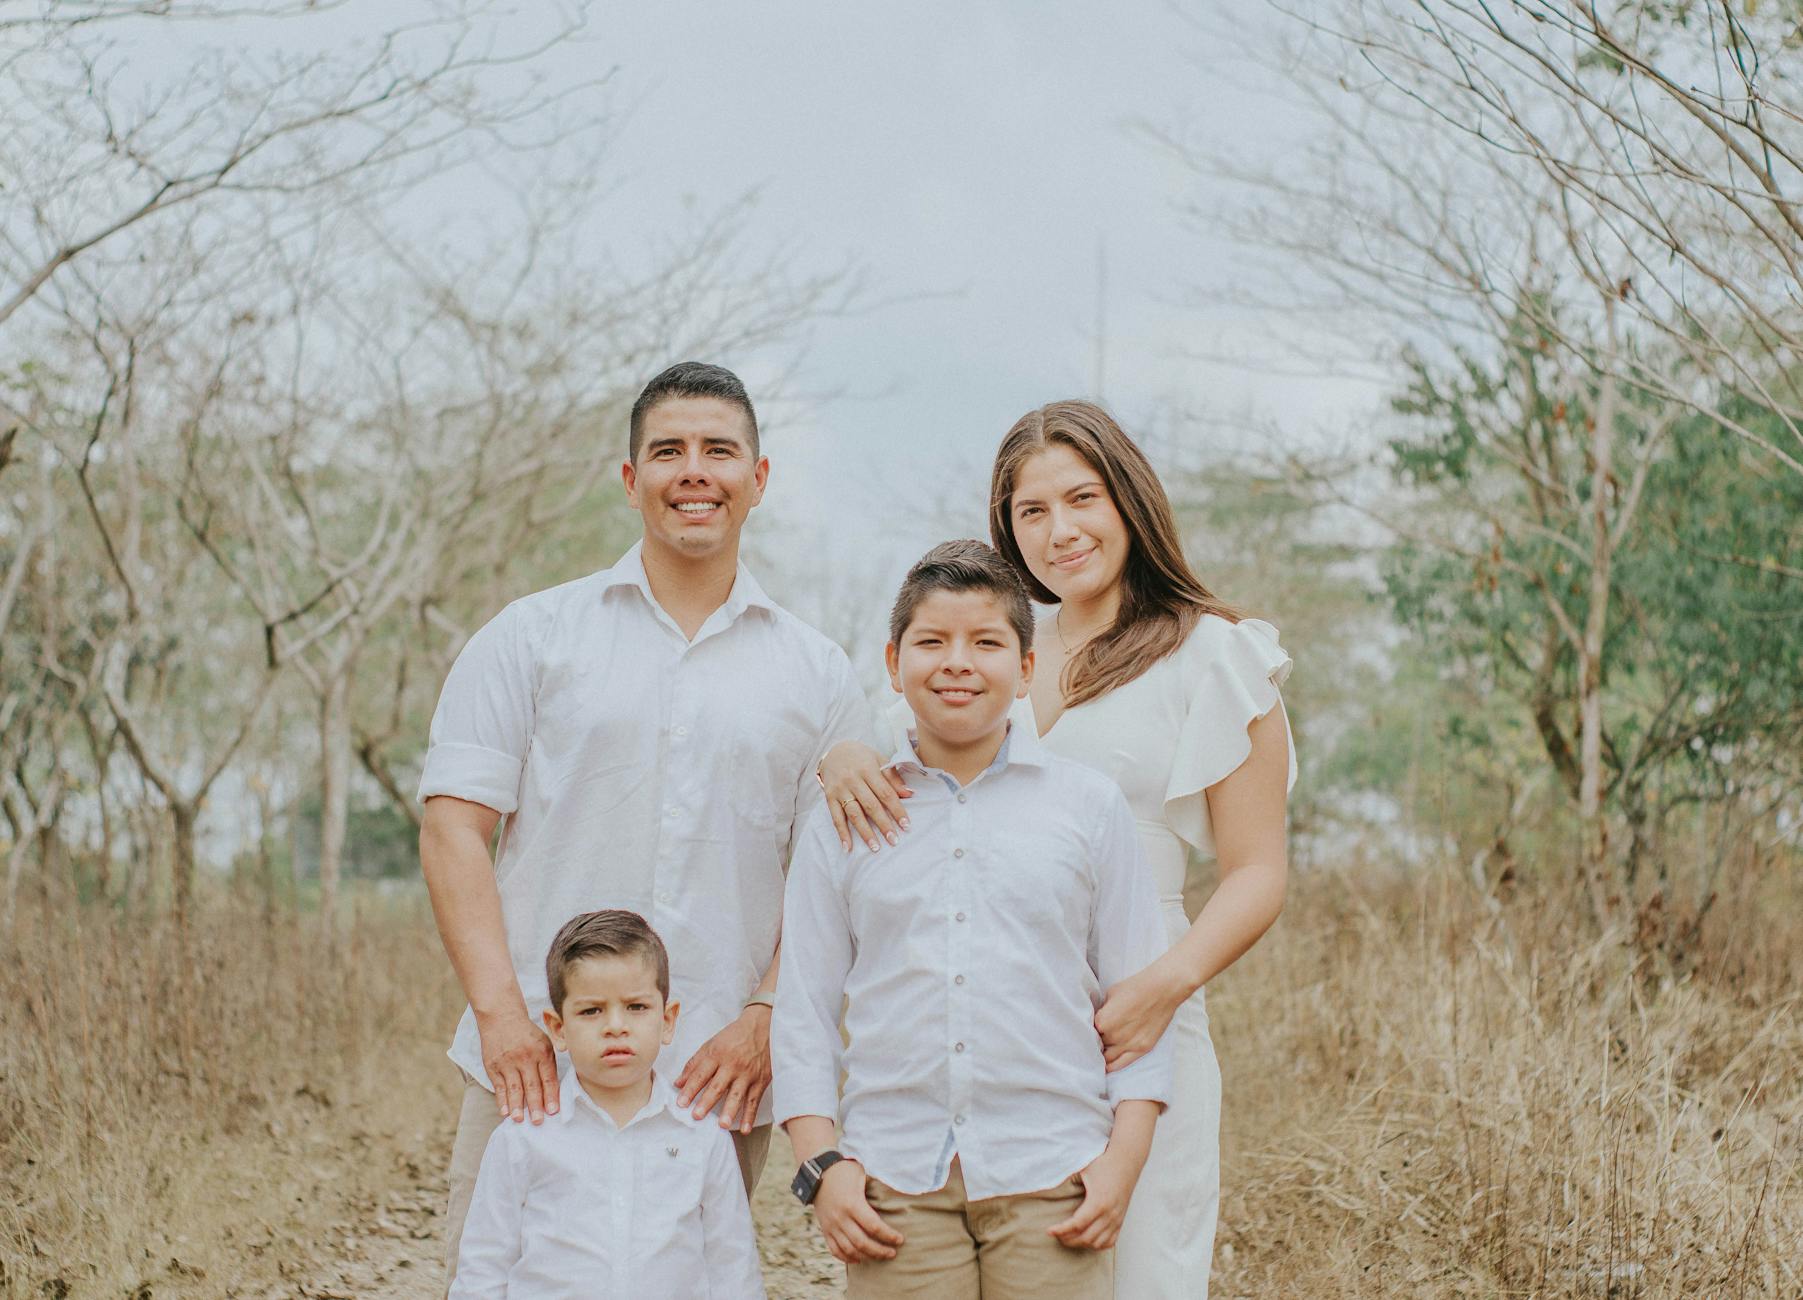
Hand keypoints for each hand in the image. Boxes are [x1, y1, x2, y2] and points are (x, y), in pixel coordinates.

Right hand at [476, 1009, 558, 1123]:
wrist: (501, 1016)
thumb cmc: (527, 1033)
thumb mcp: (545, 1041)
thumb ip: (551, 1062)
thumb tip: (557, 1087)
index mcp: (542, 1052)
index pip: (548, 1078)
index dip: (551, 1096)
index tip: (554, 1111)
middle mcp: (525, 1057)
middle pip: (532, 1085)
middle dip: (536, 1105)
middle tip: (538, 1121)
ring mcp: (508, 1062)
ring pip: (514, 1088)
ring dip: (517, 1106)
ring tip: (520, 1120)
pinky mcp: (493, 1065)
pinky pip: (499, 1086)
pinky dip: (502, 1100)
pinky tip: (504, 1111)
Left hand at [675, 1007, 771, 1131]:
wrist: (763, 1026)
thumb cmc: (734, 1036)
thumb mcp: (711, 1044)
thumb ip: (694, 1064)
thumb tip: (677, 1083)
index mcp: (717, 1054)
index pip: (701, 1074)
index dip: (690, 1089)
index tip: (680, 1104)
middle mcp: (732, 1065)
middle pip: (718, 1086)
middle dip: (707, 1101)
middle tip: (697, 1116)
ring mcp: (748, 1074)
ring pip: (737, 1094)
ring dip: (730, 1110)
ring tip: (722, 1125)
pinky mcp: (761, 1080)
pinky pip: (754, 1100)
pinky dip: (750, 1116)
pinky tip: (745, 1129)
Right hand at [814, 1160, 903, 1262]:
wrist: (818, 1172)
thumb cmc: (845, 1171)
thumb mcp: (862, 1176)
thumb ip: (876, 1189)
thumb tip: (897, 1197)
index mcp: (852, 1204)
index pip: (874, 1227)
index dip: (889, 1236)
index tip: (900, 1240)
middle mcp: (841, 1218)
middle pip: (862, 1243)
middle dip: (880, 1251)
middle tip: (893, 1253)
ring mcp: (831, 1226)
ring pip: (849, 1250)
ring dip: (866, 1256)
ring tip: (880, 1257)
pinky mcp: (825, 1230)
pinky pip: (835, 1250)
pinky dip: (847, 1258)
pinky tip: (859, 1259)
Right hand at [820, 740, 912, 851]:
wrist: (834, 750)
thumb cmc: (861, 757)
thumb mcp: (879, 759)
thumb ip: (893, 777)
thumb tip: (909, 794)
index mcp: (868, 769)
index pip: (885, 793)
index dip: (897, 810)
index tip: (906, 825)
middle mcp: (853, 780)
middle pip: (870, 805)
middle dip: (883, 824)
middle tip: (894, 840)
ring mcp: (840, 789)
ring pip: (854, 813)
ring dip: (865, 832)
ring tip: (875, 847)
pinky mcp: (829, 797)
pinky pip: (836, 817)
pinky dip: (842, 833)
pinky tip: (848, 846)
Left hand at [1046, 1146, 1142, 1250]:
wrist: (1126, 1160)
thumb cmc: (1104, 1164)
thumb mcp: (1083, 1170)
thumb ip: (1068, 1182)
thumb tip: (1051, 1189)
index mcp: (1098, 1202)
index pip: (1077, 1224)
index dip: (1061, 1230)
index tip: (1048, 1231)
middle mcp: (1109, 1214)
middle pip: (1085, 1237)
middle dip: (1067, 1239)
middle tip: (1055, 1234)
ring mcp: (1116, 1219)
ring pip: (1097, 1243)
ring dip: (1081, 1243)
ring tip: (1068, 1237)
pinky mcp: (1121, 1220)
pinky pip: (1109, 1241)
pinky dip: (1096, 1244)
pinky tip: (1086, 1239)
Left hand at [1094, 955, 1188, 1072]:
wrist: (1162, 989)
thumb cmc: (1135, 987)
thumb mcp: (1110, 995)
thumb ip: (1102, 1011)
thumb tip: (1096, 1020)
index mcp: (1102, 1021)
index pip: (1088, 1033)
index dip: (1088, 1032)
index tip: (1087, 1032)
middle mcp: (1113, 1035)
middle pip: (1097, 1046)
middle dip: (1096, 1043)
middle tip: (1094, 1041)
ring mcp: (1128, 1044)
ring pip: (1107, 1058)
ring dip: (1103, 1055)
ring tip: (1099, 1053)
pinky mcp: (1142, 1049)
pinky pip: (1121, 1064)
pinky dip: (1112, 1066)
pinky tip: (1106, 1067)